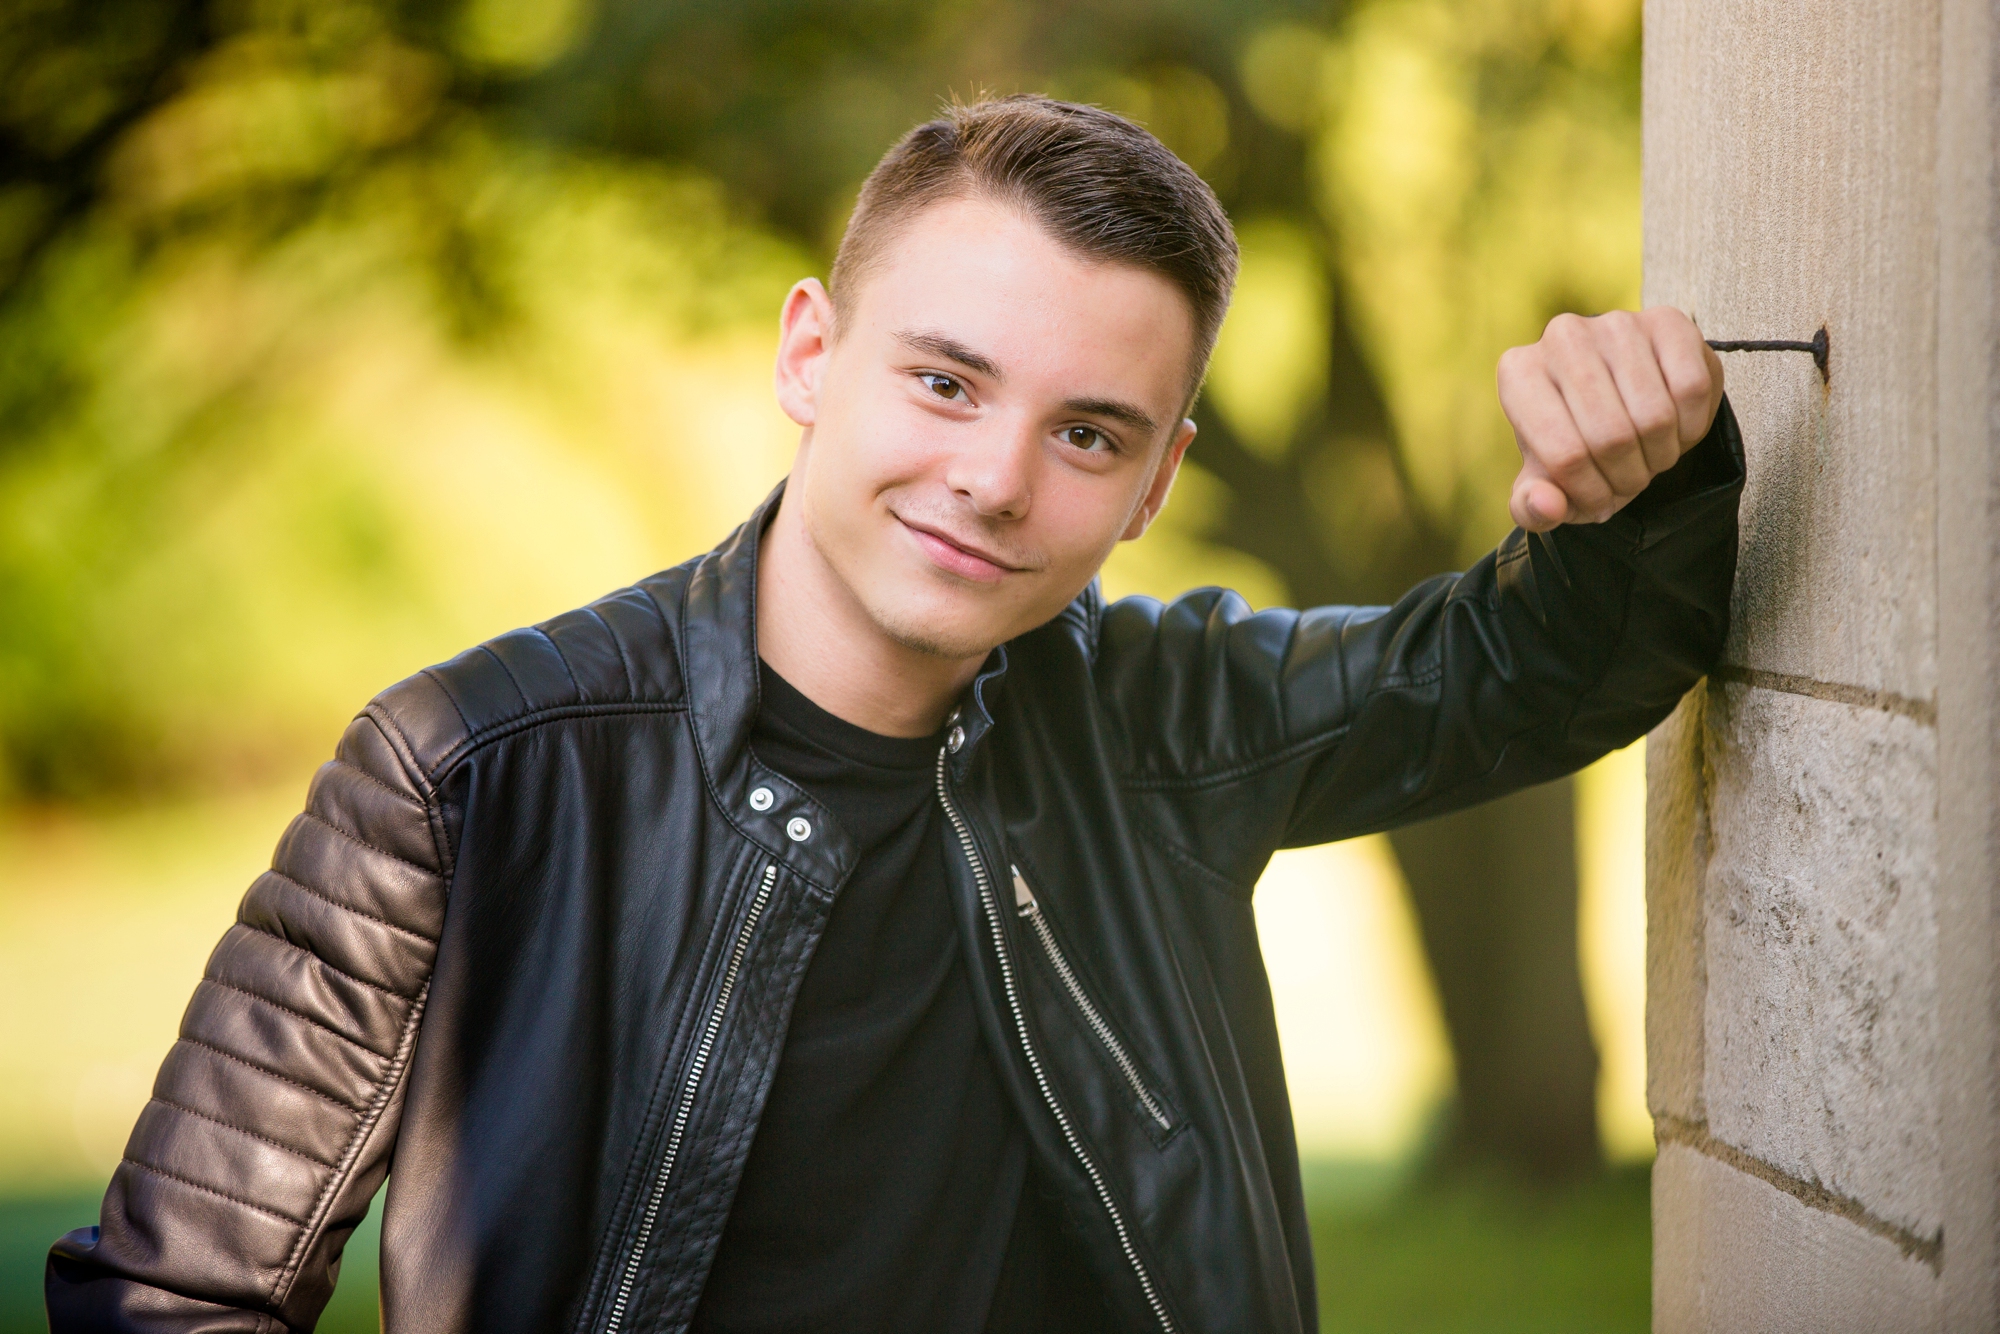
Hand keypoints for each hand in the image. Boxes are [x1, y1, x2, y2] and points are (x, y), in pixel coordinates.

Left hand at [1497, 307, 1724, 531]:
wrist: (1620, 400)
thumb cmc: (1575, 443)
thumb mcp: (1546, 484)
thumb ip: (1533, 508)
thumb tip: (1548, 507)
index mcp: (1518, 374)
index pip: (1565, 455)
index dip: (1591, 494)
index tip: (1598, 504)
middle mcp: (1561, 337)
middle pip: (1612, 437)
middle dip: (1628, 478)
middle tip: (1630, 483)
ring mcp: (1615, 323)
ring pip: (1655, 416)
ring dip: (1661, 456)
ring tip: (1649, 458)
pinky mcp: (1668, 321)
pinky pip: (1692, 389)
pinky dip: (1691, 427)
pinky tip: (1676, 431)